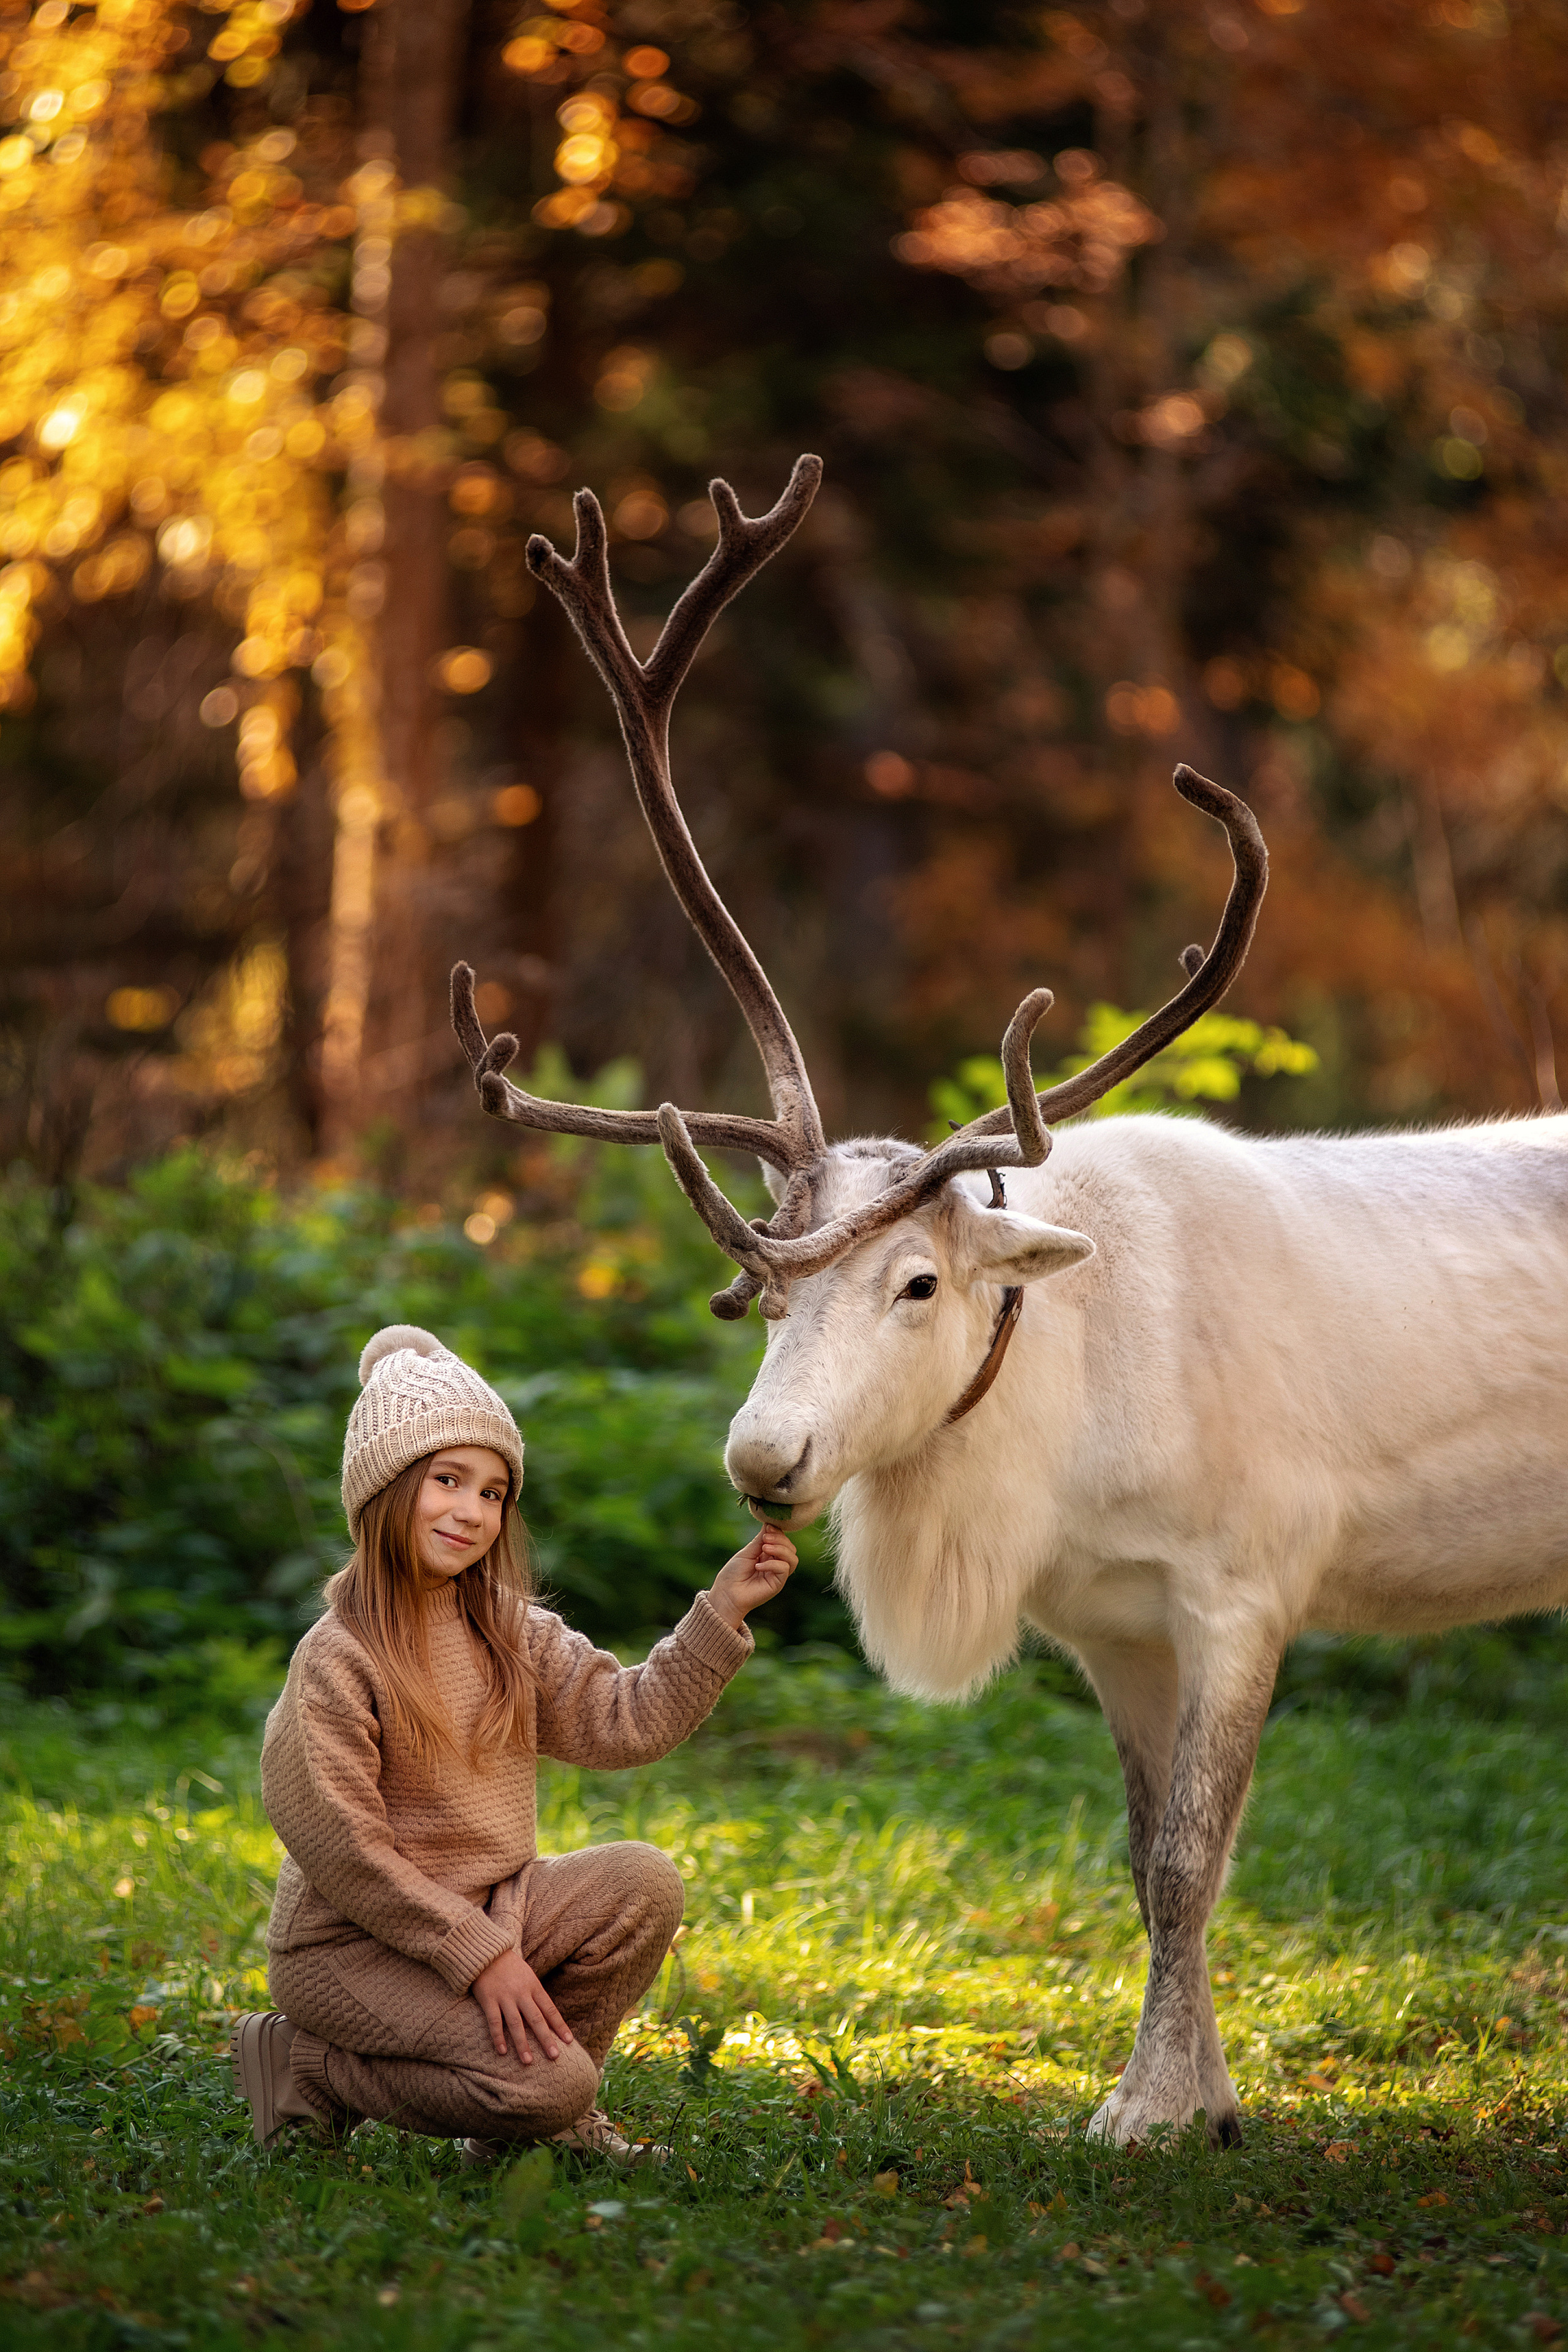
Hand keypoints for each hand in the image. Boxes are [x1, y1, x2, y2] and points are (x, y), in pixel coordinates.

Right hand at [471, 1947, 573, 2065]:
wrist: (487, 1952)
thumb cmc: (510, 1967)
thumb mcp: (528, 1976)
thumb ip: (536, 1995)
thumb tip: (548, 2017)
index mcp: (534, 1986)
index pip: (550, 2009)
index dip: (559, 2025)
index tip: (569, 2041)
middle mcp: (521, 1993)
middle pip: (536, 2019)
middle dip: (546, 2039)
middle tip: (554, 2056)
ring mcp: (505, 1997)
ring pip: (516, 2024)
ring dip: (523, 2044)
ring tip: (528, 2061)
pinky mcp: (488, 1999)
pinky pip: (494, 2021)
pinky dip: (498, 2037)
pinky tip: (502, 2051)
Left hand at [710, 1524, 797, 1630]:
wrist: (727, 1593)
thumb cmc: (733, 1573)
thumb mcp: (747, 1552)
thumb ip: (759, 1540)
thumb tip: (769, 1524)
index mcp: (768, 1555)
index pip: (783, 1540)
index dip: (778, 1532)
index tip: (767, 1527)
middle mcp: (775, 1564)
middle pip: (791, 1548)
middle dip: (780, 1539)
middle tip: (765, 1539)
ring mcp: (777, 1574)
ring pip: (792, 1558)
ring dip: (780, 1549)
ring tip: (765, 1548)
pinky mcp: (777, 1584)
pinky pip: (784, 1569)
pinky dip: (772, 1564)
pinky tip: (758, 1566)